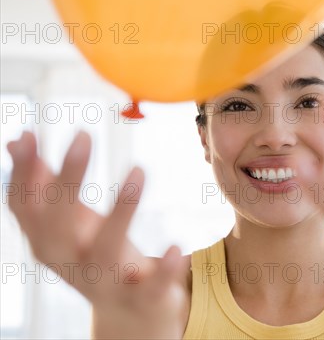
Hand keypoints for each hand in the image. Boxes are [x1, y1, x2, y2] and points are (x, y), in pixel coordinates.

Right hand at [6, 131, 187, 337]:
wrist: (131, 318)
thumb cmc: (98, 256)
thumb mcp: (71, 224)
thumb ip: (46, 185)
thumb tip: (18, 139)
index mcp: (48, 243)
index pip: (25, 207)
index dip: (23, 172)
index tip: (31, 133)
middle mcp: (70, 264)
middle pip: (58, 224)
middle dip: (68, 179)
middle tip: (83, 135)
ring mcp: (105, 284)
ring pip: (106, 251)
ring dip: (121, 211)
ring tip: (139, 169)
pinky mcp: (142, 299)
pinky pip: (151, 287)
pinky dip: (165, 270)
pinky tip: (179, 247)